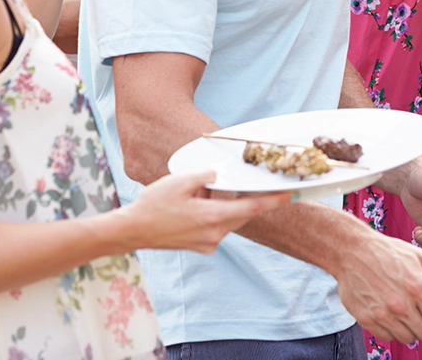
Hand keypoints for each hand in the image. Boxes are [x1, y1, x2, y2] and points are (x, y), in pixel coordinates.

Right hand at [119, 171, 289, 253]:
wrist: (133, 231)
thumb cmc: (154, 205)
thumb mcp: (180, 181)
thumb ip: (205, 176)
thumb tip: (219, 174)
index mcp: (213, 217)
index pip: (252, 209)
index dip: (273, 201)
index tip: (289, 194)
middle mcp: (214, 234)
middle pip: (241, 214)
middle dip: (242, 198)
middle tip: (238, 184)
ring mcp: (208, 243)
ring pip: (227, 219)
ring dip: (222, 204)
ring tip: (197, 193)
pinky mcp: (201, 246)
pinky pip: (216, 226)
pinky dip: (212, 213)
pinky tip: (192, 204)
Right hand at [333, 231, 421, 343]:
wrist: (353, 250)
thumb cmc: (386, 252)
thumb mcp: (420, 259)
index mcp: (418, 288)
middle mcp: (401, 305)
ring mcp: (383, 314)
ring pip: (408, 339)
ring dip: (412, 330)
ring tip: (407, 313)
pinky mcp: (367, 319)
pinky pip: (388, 337)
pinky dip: (393, 330)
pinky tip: (392, 314)